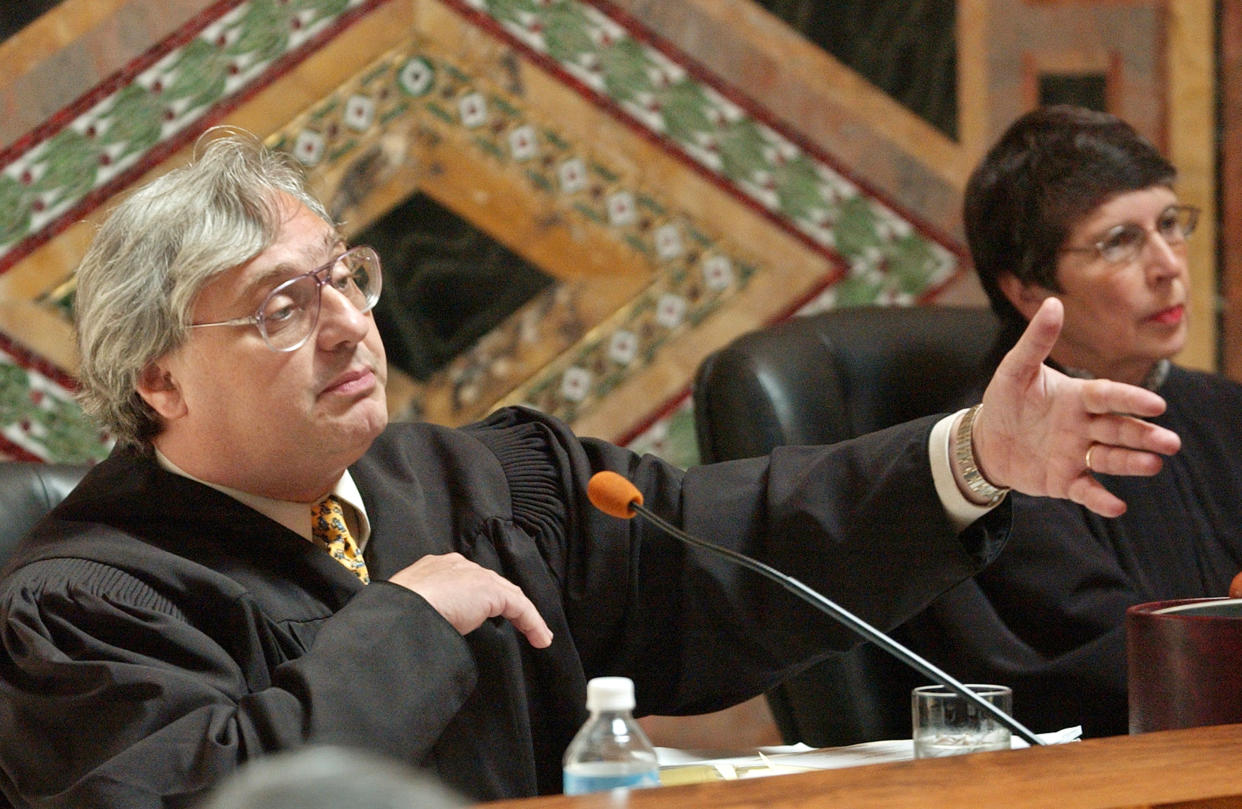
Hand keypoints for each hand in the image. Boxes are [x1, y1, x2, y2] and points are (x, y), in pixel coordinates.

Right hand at [389, 553, 553, 647]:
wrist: (402, 610)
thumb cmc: (398, 614)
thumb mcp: (412, 608)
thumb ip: (428, 609)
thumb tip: (434, 625)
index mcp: (437, 568)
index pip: (467, 581)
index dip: (479, 598)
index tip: (482, 614)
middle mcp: (459, 566)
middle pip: (492, 585)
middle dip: (507, 603)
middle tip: (518, 622)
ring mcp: (475, 576)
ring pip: (510, 595)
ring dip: (525, 616)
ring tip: (537, 636)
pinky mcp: (491, 591)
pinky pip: (520, 607)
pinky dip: (532, 622)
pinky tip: (540, 639)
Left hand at [972, 297, 1181, 516]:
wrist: (985, 440)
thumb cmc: (1006, 401)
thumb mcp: (1015, 370)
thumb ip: (1036, 341)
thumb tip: (1054, 303)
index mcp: (1078, 397)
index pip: (1108, 396)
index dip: (1130, 400)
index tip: (1155, 404)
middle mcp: (1084, 426)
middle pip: (1119, 429)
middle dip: (1144, 436)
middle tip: (1169, 442)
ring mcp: (1077, 454)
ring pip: (1110, 459)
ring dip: (1132, 463)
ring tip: (1154, 464)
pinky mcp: (1065, 480)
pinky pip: (1086, 490)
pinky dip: (1101, 499)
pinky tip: (1117, 506)